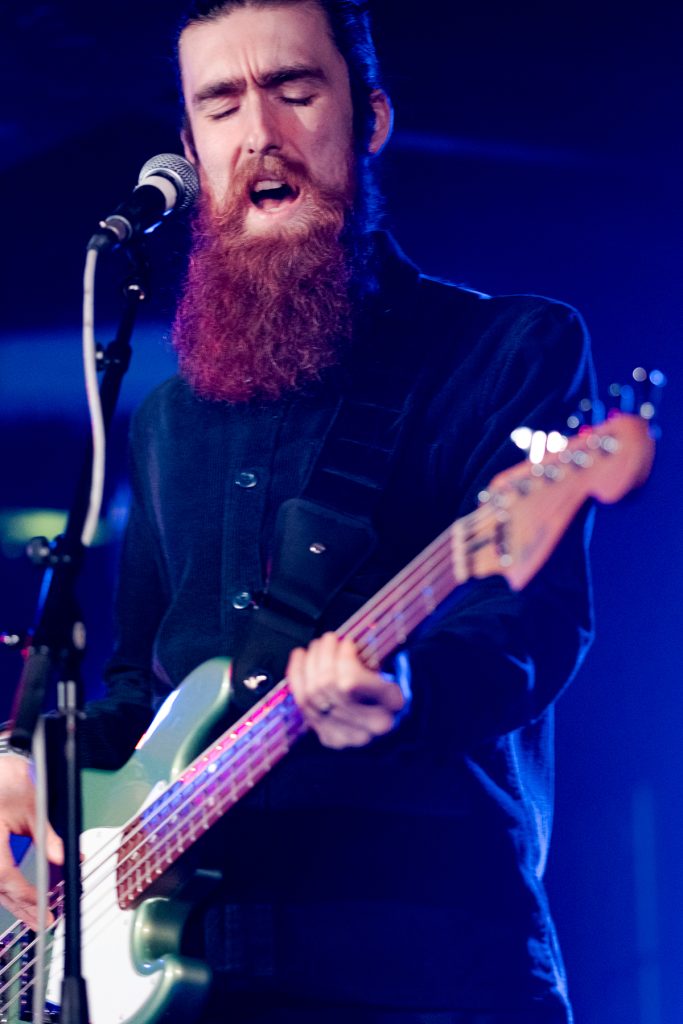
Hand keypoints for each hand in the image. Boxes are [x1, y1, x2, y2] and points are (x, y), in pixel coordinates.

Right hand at [0, 753, 63, 928]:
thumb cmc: (6, 778)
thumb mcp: (33, 803)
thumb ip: (46, 834)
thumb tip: (63, 856)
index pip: (5, 875)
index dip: (25, 893)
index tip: (44, 904)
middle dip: (21, 907)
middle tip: (43, 923)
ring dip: (14, 901)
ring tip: (34, 917)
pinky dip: (8, 887)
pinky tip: (19, 897)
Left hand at [286, 633, 406, 748]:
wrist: (391, 720)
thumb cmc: (392, 686)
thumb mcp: (393, 666)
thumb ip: (371, 656)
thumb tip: (342, 641)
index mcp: (391, 704)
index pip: (350, 682)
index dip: (340, 658)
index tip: (346, 642)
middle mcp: (369, 726)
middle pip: (328, 686)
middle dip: (323, 655)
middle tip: (328, 639)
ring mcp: (347, 737)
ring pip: (312, 694)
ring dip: (310, 663)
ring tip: (317, 646)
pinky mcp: (330, 738)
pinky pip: (302, 704)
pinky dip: (297, 675)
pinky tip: (300, 656)